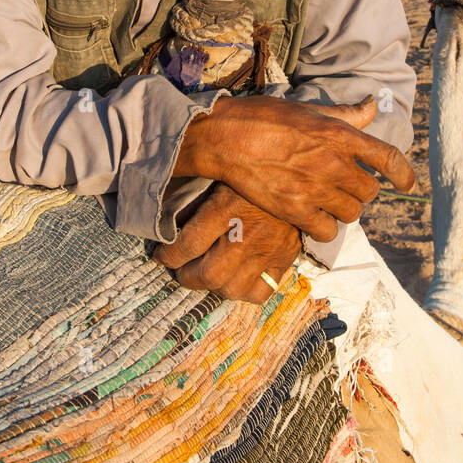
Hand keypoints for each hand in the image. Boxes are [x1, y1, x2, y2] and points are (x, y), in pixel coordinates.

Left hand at [155, 184, 300, 303]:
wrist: (300, 171)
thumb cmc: (251, 170)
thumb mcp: (219, 173)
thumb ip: (194, 196)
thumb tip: (168, 220)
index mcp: (226, 207)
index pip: (187, 245)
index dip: (168, 255)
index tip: (162, 255)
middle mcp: (246, 234)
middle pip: (208, 275)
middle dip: (186, 277)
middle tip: (181, 269)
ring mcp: (268, 250)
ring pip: (232, 289)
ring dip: (213, 286)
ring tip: (207, 275)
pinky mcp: (284, 259)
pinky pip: (260, 292)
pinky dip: (243, 292)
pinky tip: (236, 278)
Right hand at [174, 95, 413, 241]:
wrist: (225, 138)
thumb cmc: (264, 117)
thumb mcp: (309, 108)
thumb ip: (345, 114)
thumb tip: (373, 106)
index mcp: (339, 134)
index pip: (388, 157)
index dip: (404, 174)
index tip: (407, 184)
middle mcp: (333, 163)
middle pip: (370, 191)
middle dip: (361, 191)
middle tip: (345, 187)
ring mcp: (316, 189)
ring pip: (352, 213)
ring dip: (345, 210)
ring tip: (330, 203)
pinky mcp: (296, 210)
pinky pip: (328, 231)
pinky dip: (325, 228)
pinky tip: (314, 218)